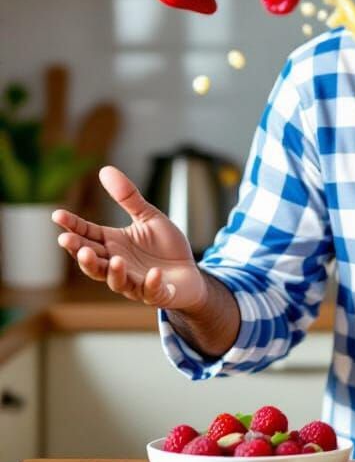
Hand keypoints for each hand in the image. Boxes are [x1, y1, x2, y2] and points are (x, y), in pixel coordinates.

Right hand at [52, 165, 206, 312]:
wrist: (189, 272)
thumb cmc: (165, 247)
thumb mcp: (149, 217)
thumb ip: (128, 198)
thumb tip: (104, 169)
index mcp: (114, 244)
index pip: (87, 234)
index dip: (72, 226)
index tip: (57, 215)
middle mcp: (118, 263)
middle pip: (92, 260)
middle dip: (80, 251)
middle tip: (68, 240)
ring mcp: (135, 281)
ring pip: (115, 280)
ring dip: (112, 271)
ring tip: (114, 259)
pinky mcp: (156, 293)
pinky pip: (150, 291)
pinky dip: (150, 283)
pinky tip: (154, 273)